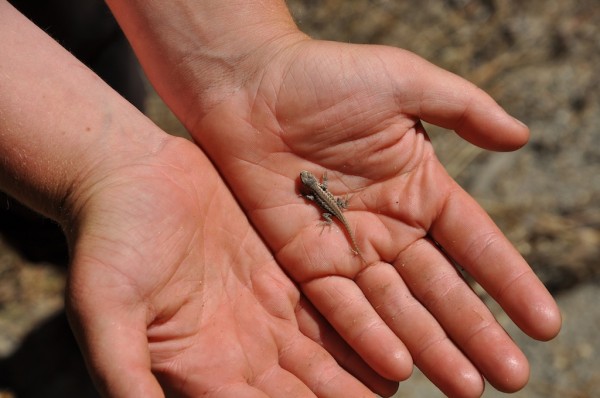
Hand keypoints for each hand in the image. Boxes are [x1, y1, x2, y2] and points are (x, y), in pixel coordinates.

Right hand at [64, 136, 392, 396]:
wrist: (129, 175)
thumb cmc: (107, 241)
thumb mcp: (105, 311)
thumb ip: (127, 376)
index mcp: (201, 368)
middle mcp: (240, 347)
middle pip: (302, 392)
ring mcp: (265, 309)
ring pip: (325, 355)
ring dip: (362, 376)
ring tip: (404, 384)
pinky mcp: (283, 271)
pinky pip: (330, 306)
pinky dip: (361, 326)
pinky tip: (396, 341)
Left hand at [180, 39, 561, 395]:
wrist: (252, 88)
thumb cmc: (328, 77)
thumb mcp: (405, 83)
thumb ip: (464, 109)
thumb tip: (522, 137)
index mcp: (419, 188)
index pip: (476, 244)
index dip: (511, 282)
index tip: (545, 324)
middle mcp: (389, 226)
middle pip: (441, 288)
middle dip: (477, 331)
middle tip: (512, 378)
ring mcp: (348, 247)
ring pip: (397, 306)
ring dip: (432, 347)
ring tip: (468, 389)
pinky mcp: (305, 260)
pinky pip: (342, 305)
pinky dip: (369, 336)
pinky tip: (400, 369)